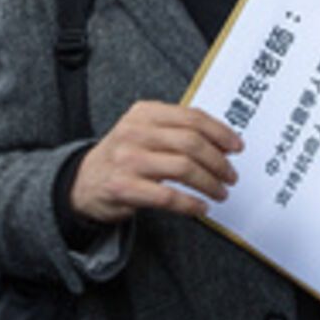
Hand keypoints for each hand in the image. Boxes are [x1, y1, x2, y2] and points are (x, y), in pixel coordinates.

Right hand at [70, 101, 241, 223]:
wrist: (82, 183)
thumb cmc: (123, 157)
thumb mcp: (144, 131)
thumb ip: (177, 130)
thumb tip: (222, 141)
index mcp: (144, 113)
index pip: (191, 117)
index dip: (220, 132)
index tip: (236, 146)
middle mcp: (135, 132)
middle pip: (191, 142)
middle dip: (218, 161)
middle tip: (230, 175)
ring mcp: (128, 160)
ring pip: (184, 168)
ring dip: (209, 183)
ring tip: (220, 192)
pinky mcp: (124, 188)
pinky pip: (168, 196)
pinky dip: (191, 203)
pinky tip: (201, 207)